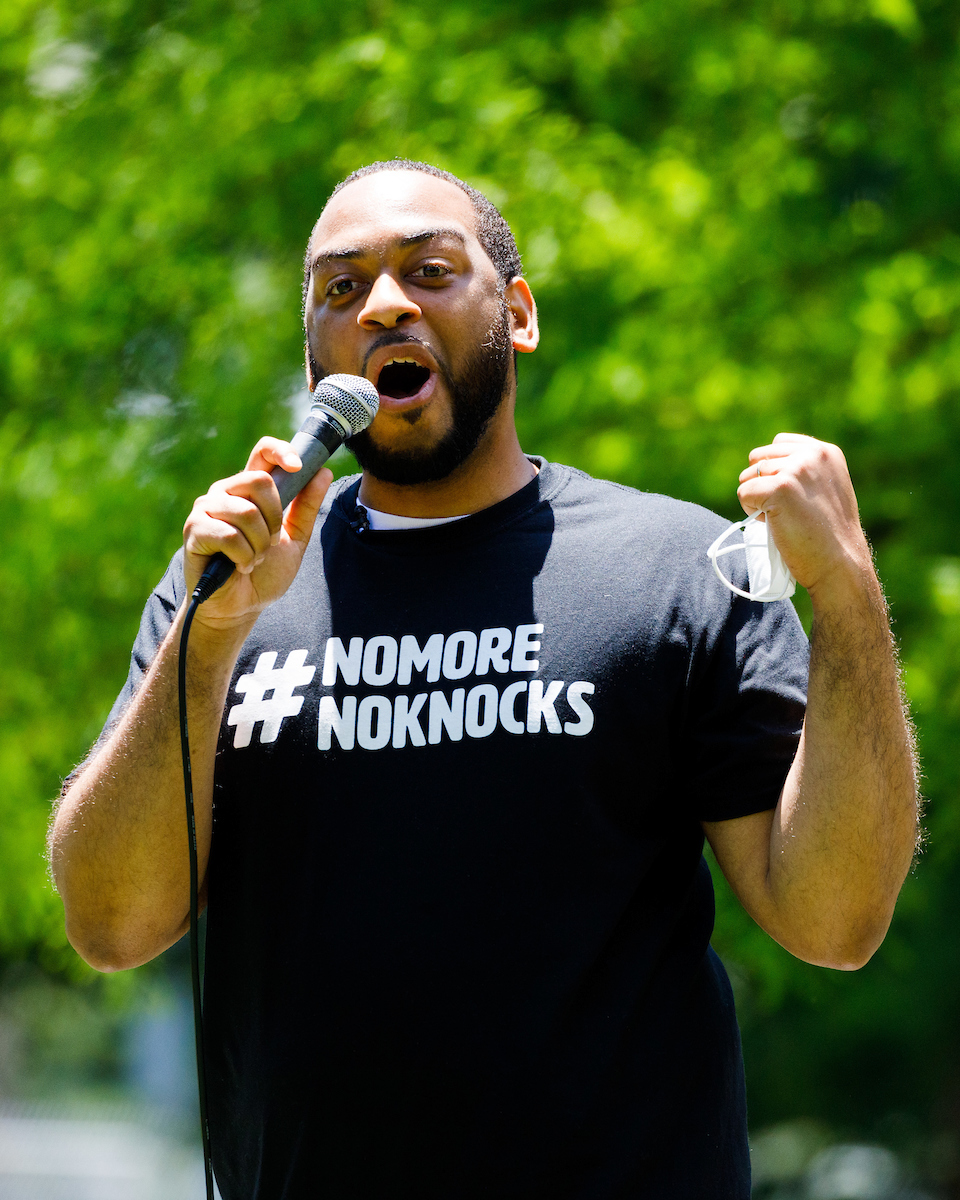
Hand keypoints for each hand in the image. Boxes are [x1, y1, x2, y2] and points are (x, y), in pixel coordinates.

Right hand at [182, 437, 332, 627]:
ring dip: (259, 544)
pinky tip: (238, 566)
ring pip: (246, 511)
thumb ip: (306, 507)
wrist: (239, 607)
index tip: (297, 465)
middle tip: (270, 542)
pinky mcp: (194, 530)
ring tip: (252, 559)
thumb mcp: (294, 539)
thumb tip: (323, 472)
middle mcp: (225, 492)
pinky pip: (229, 535)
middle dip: (274, 518)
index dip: (280, 451)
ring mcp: (206, 509)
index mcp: (249, 490)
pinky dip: (243, 556)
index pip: (262, 452)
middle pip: (259, 481)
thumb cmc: (263, 572)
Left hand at [736, 433, 872, 602]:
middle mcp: (811, 454)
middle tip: (785, 510)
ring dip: (756, 500)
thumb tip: (763, 466)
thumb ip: (805, 471)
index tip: (789, 493)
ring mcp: (795, 470)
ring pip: (748, 478)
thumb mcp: (827, 489)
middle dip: (762, 485)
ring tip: (783, 518)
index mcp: (825, 452)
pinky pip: (743, 493)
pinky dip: (749, 511)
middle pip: (758, 459)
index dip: (773, 470)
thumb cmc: (830, 535)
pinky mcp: (778, 488)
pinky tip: (774, 523)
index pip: (778, 443)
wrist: (840, 563)